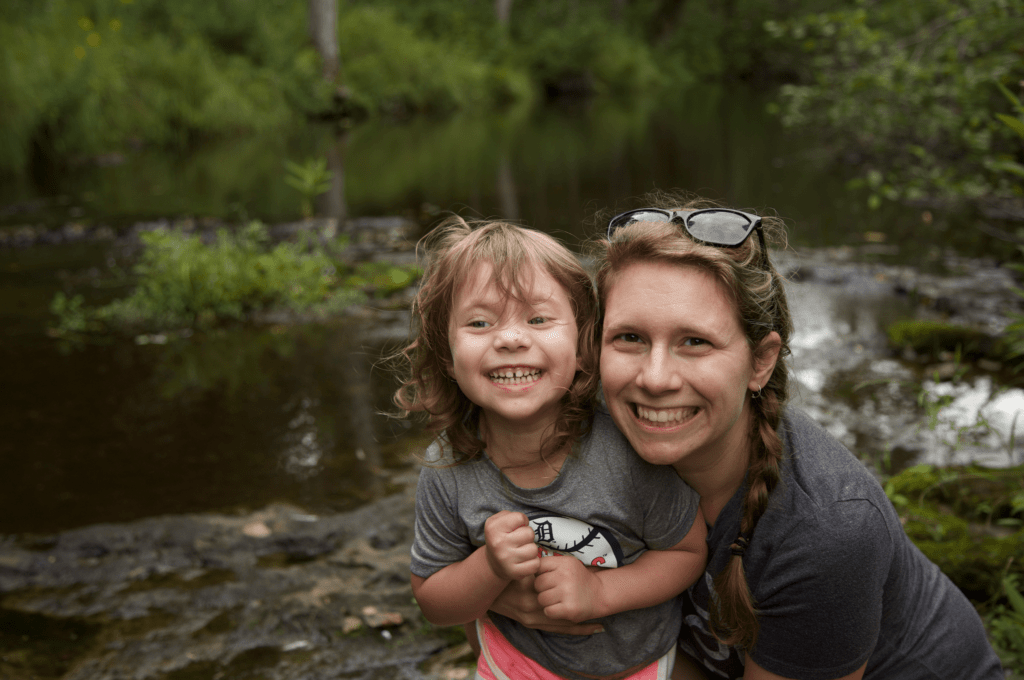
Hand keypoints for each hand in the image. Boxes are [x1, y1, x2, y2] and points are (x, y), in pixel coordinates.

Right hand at [484, 511, 539, 581]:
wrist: (493, 564)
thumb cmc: (500, 538)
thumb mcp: (498, 522)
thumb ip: (510, 515)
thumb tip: (524, 522)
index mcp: (493, 528)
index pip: (520, 518)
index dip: (521, 522)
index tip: (515, 528)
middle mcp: (498, 544)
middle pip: (529, 533)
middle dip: (527, 536)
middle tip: (519, 541)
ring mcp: (506, 560)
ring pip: (534, 549)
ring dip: (530, 549)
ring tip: (521, 551)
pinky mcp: (514, 573)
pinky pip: (535, 564)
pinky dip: (532, 562)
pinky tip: (523, 561)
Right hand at [489, 576, 603, 634]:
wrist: (484, 592)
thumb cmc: (503, 575)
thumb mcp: (519, 567)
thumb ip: (536, 565)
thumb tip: (552, 557)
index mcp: (531, 588)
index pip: (560, 588)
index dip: (578, 586)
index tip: (594, 583)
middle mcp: (533, 605)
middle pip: (564, 609)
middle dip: (583, 609)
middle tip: (603, 607)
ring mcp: (532, 617)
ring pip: (561, 623)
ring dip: (580, 626)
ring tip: (599, 626)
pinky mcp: (530, 624)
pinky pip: (553, 629)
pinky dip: (569, 630)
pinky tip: (584, 631)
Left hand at [535, 554, 602, 622]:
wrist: (599, 594)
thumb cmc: (577, 579)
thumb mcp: (566, 564)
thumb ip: (548, 564)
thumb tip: (525, 566)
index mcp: (564, 563)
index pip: (538, 566)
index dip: (540, 574)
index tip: (547, 578)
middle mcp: (566, 576)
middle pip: (538, 583)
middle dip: (542, 589)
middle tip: (553, 590)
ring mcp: (568, 593)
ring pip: (541, 598)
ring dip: (546, 601)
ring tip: (557, 599)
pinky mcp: (569, 609)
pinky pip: (548, 611)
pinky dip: (551, 611)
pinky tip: (559, 608)